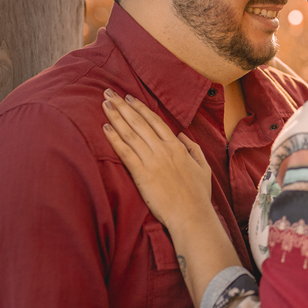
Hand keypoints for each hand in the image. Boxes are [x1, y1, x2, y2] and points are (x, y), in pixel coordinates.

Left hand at [101, 90, 212, 230]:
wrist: (191, 215)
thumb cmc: (198, 195)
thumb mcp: (203, 167)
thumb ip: (193, 148)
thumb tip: (182, 135)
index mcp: (177, 147)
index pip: (155, 121)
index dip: (140, 108)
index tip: (129, 97)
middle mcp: (163, 149)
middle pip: (139, 122)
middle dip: (123, 105)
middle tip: (109, 92)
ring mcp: (152, 161)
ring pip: (130, 133)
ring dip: (116, 116)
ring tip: (104, 103)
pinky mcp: (142, 174)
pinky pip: (125, 152)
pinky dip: (114, 138)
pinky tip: (105, 128)